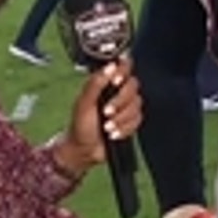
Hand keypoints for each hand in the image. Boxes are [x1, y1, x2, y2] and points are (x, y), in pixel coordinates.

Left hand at [51, 58, 141, 178]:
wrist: (84, 150)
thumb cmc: (79, 125)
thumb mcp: (84, 103)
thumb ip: (95, 83)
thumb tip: (111, 66)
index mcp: (105, 82)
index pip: (123, 66)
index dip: (123, 72)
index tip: (115, 82)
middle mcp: (117, 91)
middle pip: (133, 86)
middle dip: (120, 102)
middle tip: (106, 112)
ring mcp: (125, 106)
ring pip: (137, 104)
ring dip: (121, 118)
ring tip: (107, 127)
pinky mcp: (131, 120)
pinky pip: (138, 120)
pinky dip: (124, 129)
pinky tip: (113, 134)